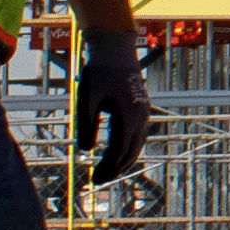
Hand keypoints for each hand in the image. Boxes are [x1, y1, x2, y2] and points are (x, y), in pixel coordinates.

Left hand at [74, 40, 156, 187]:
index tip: (94, 180)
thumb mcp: (88, 98)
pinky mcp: (141, 108)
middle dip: (115, 168)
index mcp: (128, 117)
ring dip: (123, 160)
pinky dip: (128, 147)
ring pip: (137, 144)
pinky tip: (116, 151)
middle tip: (98, 181)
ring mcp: (143, 112)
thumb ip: (86, 124)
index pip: (119, 152)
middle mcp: (141, 118)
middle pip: (131, 152)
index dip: (107, 168)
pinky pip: (138, 134)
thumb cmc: (99, 72)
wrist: (115, 49)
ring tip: (107, 171)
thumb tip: (86, 150)